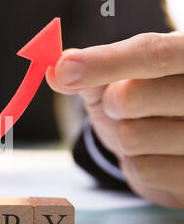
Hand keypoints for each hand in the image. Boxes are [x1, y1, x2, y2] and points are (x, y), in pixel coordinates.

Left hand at [46, 31, 183, 208]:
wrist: (166, 149)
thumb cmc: (143, 107)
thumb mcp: (118, 83)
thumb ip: (91, 72)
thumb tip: (56, 69)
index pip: (153, 52)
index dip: (104, 62)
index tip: (64, 69)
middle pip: (132, 96)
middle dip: (112, 104)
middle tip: (123, 106)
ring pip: (132, 137)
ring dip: (124, 138)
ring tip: (147, 132)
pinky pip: (144, 170)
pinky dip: (136, 165)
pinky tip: (156, 156)